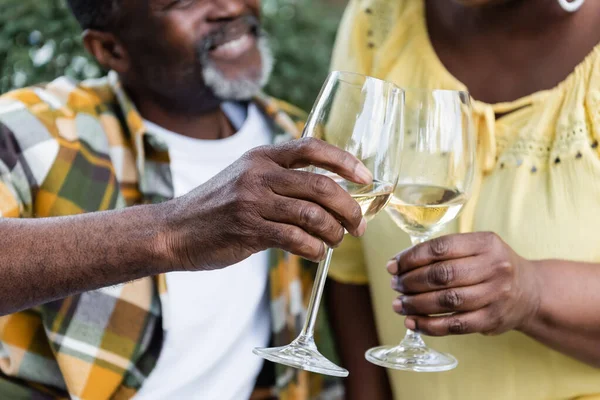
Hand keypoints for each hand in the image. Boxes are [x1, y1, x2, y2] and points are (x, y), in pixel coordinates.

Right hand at [159, 137, 371, 270]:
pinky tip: (317, 253)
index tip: (366, 178)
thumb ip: (282, 178)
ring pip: (312, 215)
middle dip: (349, 208)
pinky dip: (315, 249)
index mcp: (262, 156)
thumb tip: (330, 193)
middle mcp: (258, 173)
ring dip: (334, 233)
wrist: (174, 230)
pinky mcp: (247, 229)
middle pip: (321, 186)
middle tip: (359, 225)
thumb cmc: (217, 206)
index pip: (312, 148)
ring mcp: (252, 201)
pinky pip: (295, 239)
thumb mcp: (246, 177)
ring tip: (336, 241)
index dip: (345, 161)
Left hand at [387, 232, 540, 335]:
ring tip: (398, 304)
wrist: (531, 292)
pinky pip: (454, 325)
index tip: (392, 266)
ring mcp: (495, 295)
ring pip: (447, 301)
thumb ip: (444, 251)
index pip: (441, 248)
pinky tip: (412, 322)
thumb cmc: (491, 266)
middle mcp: (494, 267)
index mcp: (486, 243)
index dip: (411, 258)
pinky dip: (429, 325)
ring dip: (416, 304)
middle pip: (442, 275)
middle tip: (395, 285)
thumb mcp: (477, 247)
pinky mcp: (492, 320)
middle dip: (411, 281)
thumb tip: (399, 264)